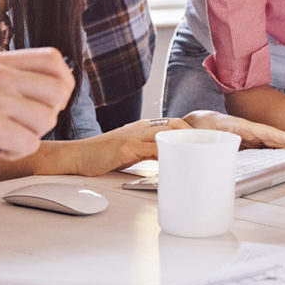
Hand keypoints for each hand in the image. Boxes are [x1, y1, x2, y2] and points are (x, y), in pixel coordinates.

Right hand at [0, 47, 75, 181]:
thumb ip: (16, 80)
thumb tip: (61, 86)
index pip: (53, 60)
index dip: (63, 83)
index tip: (50, 102)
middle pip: (58, 92)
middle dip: (48, 116)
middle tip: (22, 126)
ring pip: (47, 120)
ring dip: (30, 136)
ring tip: (3, 137)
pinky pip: (29, 143)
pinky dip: (16, 153)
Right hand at [68, 117, 194, 176]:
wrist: (78, 155)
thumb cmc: (102, 155)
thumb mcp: (130, 151)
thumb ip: (148, 152)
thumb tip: (167, 161)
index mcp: (142, 127)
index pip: (173, 122)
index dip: (190, 130)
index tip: (204, 141)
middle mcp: (140, 127)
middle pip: (175, 123)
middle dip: (194, 134)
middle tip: (207, 148)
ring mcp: (134, 136)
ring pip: (167, 132)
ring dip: (185, 142)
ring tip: (198, 153)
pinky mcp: (127, 148)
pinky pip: (152, 148)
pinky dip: (166, 154)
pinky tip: (176, 162)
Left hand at [180, 110, 284, 148]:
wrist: (195, 123)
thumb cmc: (197, 127)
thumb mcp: (195, 131)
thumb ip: (194, 134)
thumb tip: (191, 134)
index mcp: (237, 126)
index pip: (263, 131)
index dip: (281, 137)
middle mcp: (246, 130)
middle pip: (272, 137)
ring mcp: (248, 136)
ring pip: (271, 142)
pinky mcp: (247, 142)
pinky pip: (265, 147)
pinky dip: (277, 151)